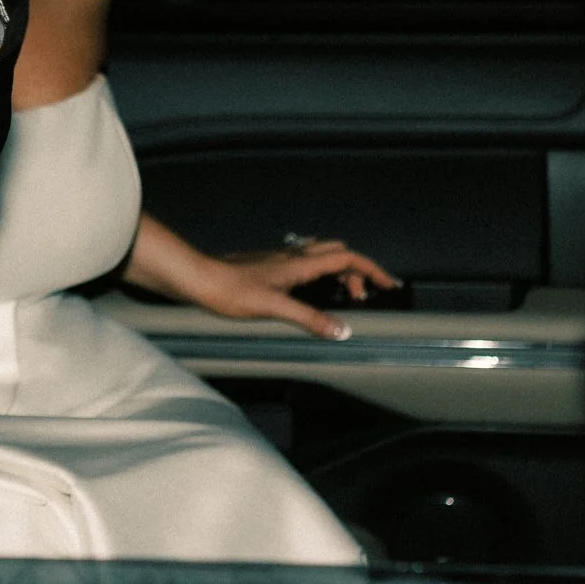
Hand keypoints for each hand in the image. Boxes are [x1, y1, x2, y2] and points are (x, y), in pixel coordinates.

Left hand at [127, 218, 397, 340]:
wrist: (196, 277)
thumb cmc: (229, 289)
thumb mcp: (273, 308)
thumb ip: (309, 319)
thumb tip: (342, 331)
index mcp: (299, 263)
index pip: (347, 259)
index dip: (371, 269)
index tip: (388, 284)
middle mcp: (292, 256)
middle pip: (337, 252)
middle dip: (357, 271)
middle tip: (362, 296)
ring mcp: (278, 259)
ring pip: (320, 256)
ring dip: (337, 272)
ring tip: (342, 296)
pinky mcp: (266, 266)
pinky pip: (303, 263)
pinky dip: (318, 274)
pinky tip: (309, 292)